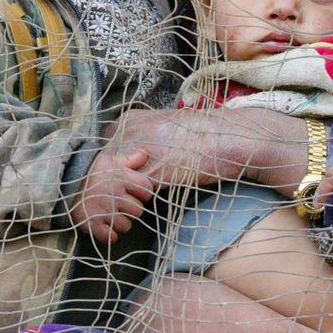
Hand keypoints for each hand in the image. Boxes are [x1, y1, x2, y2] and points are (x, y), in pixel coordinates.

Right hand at [70, 148, 153, 242]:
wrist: (63, 181)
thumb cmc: (91, 172)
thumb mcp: (109, 161)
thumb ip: (129, 159)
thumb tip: (144, 153)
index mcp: (122, 177)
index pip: (147, 189)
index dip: (143, 192)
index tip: (134, 192)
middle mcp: (115, 194)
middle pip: (138, 211)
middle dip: (131, 209)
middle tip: (120, 204)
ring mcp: (104, 210)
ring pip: (126, 226)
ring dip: (120, 223)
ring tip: (111, 214)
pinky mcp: (92, 224)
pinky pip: (110, 237)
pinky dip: (109, 235)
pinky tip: (104, 226)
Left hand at [108, 107, 307, 192]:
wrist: (231, 138)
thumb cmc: (204, 138)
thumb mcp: (165, 132)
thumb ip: (141, 144)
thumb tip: (128, 164)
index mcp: (129, 120)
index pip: (102, 152)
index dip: (106, 174)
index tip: (113, 188)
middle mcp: (127, 131)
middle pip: (100, 166)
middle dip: (105, 188)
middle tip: (112, 204)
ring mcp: (137, 151)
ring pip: (111, 182)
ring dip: (116, 199)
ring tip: (125, 211)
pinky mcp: (152, 171)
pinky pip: (130, 194)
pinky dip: (130, 206)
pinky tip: (138, 212)